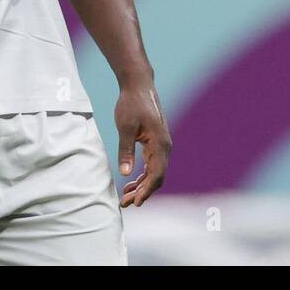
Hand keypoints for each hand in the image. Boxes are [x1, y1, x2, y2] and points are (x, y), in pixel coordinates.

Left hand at [115, 81, 170, 207]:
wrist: (138, 85)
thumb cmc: (131, 104)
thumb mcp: (125, 127)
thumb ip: (125, 150)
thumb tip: (125, 174)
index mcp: (160, 143)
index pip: (157, 174)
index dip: (146, 191)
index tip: (135, 203)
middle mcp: (165, 146)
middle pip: (157, 177)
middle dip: (142, 192)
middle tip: (124, 204)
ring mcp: (161, 145)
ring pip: (154, 172)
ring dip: (141, 186)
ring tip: (125, 197)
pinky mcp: (155, 142)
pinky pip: (152, 164)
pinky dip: (142, 175)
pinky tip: (130, 181)